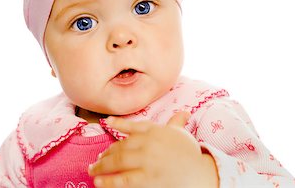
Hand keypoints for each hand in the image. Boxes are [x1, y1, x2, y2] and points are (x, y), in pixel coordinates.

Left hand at [88, 111, 218, 187]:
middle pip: (121, 146)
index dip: (118, 123)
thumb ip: (177, 123)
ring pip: (118, 161)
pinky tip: (99, 182)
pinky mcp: (147, 178)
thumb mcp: (182, 135)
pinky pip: (123, 180)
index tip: (107, 122)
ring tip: (93, 170)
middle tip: (98, 159)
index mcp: (156, 131)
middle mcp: (149, 143)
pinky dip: (109, 181)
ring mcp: (147, 160)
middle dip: (107, 153)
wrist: (201, 174)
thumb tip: (184, 112)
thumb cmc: (190, 154)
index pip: (133, 126)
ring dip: (102, 166)